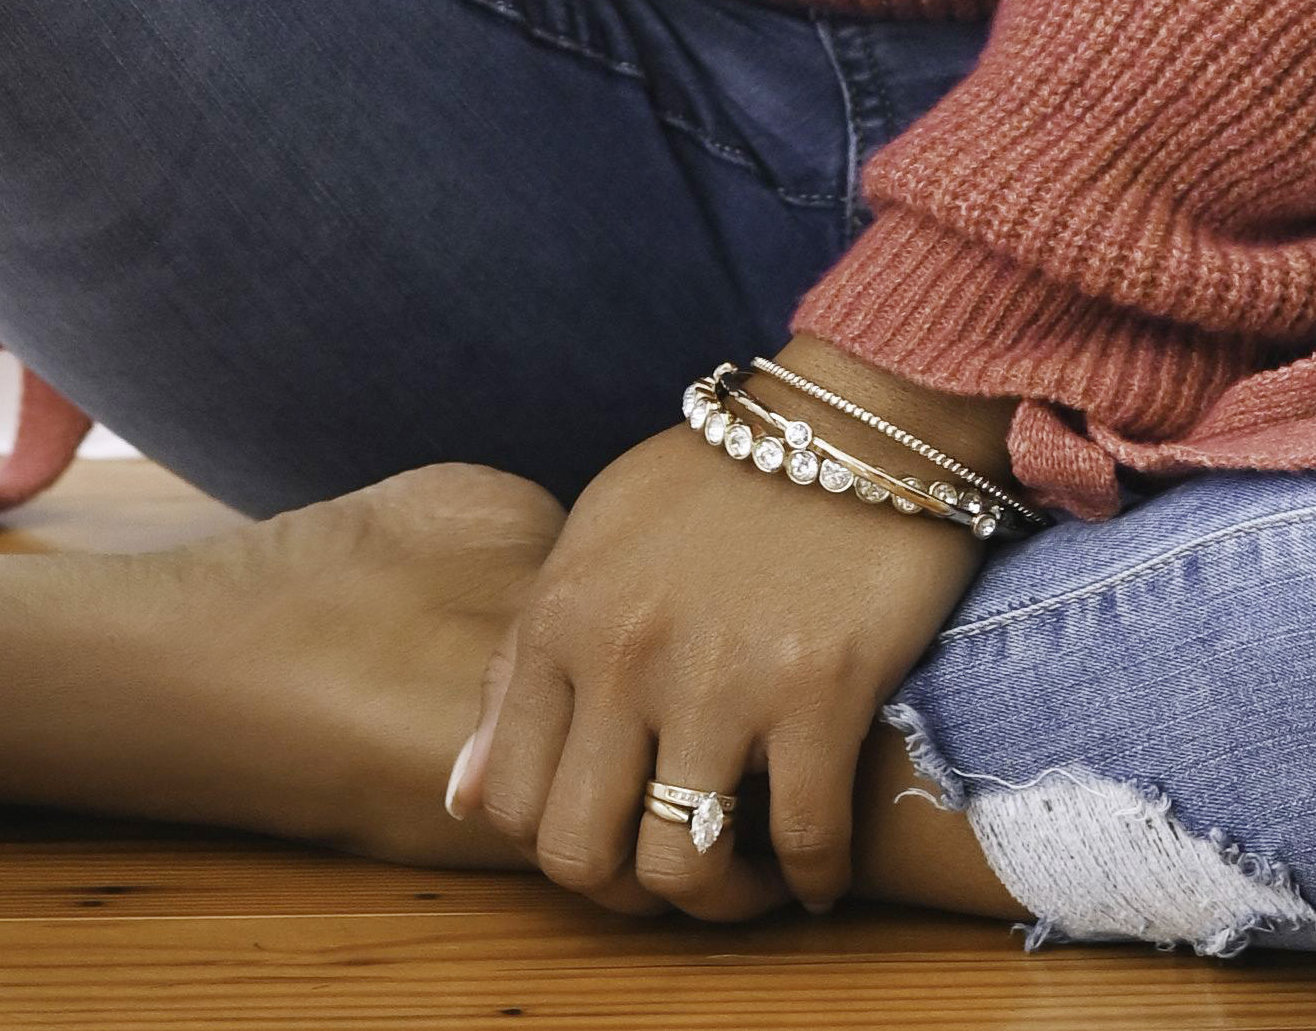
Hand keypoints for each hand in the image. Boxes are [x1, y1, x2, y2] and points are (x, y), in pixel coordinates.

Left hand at [447, 342, 1014, 925]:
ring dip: (721, 897)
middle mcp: (624, 654)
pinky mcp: (818, 693)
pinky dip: (815, 876)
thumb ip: (524, 665)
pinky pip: (804, 843)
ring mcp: (720, 678)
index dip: (556, 844)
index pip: (510, 801)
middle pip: (583, 856)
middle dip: (628, 891)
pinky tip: (820, 861)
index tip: (609, 832)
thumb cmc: (717, 482)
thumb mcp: (593, 543)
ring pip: (684, 871)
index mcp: (561, 615)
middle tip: (675, 867)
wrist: (850, 418)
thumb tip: (465, 796)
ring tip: (750, 873)